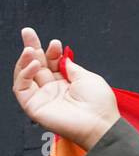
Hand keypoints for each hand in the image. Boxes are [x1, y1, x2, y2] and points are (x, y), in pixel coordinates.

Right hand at [12, 27, 119, 149]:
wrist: (99, 123)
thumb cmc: (99, 103)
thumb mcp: (87, 78)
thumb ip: (70, 66)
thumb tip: (61, 56)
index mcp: (66, 82)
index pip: (52, 63)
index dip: (51, 51)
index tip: (56, 43)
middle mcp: (52, 89)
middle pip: (36, 65)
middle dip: (31, 47)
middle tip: (28, 32)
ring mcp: (42, 97)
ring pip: (25, 74)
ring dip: (26, 59)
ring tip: (30, 49)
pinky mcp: (33, 106)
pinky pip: (21, 87)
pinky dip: (24, 73)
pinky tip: (34, 64)